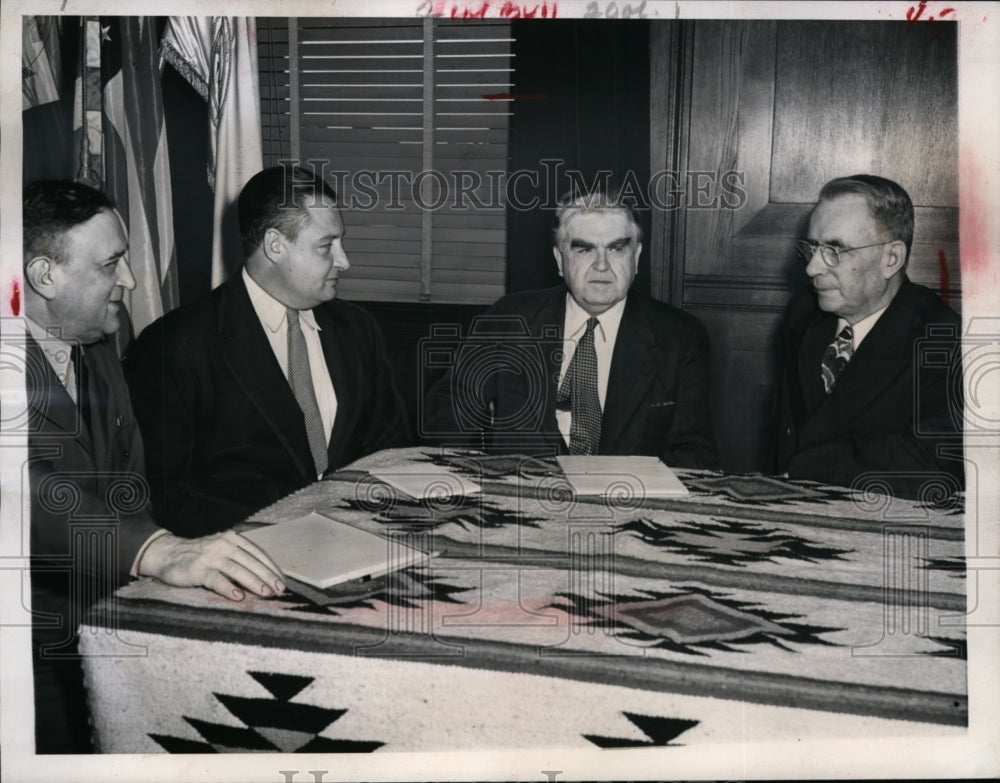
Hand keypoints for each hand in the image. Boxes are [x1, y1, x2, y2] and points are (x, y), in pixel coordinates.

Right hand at [138, 530, 284, 600]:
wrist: (167, 554)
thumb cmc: (201, 556)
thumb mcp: (222, 551)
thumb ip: (240, 559)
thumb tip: (265, 577)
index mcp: (233, 538)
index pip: (257, 553)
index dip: (271, 567)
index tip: (282, 581)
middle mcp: (224, 544)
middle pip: (251, 561)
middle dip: (267, 576)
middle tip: (279, 590)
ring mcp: (211, 556)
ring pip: (237, 569)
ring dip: (253, 582)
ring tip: (265, 593)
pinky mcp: (198, 569)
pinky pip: (216, 579)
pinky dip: (228, 588)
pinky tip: (238, 597)